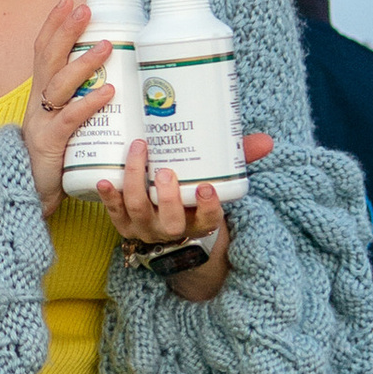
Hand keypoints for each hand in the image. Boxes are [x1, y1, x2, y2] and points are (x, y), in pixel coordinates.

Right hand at [20, 0, 114, 213]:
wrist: (26, 195)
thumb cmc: (53, 158)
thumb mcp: (64, 123)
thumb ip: (83, 102)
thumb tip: (120, 80)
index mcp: (40, 94)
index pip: (43, 50)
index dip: (54, 24)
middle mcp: (37, 103)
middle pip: (48, 58)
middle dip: (65, 30)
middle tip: (85, 8)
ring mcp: (41, 122)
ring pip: (59, 84)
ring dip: (83, 62)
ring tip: (107, 45)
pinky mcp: (49, 144)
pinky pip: (69, 119)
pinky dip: (88, 103)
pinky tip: (108, 92)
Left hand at [98, 134, 272, 298]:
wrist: (169, 232)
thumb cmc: (195, 198)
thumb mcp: (219, 183)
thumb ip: (239, 160)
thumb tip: (267, 140)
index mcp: (199, 222)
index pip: (209, 219)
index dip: (207, 207)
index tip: (207, 188)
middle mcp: (172, 230)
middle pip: (170, 220)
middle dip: (167, 197)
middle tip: (166, 171)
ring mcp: (145, 228)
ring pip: (138, 209)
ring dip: (135, 180)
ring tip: (138, 150)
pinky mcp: (123, 224)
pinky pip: (113, 213)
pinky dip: (108, 197)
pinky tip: (105, 179)